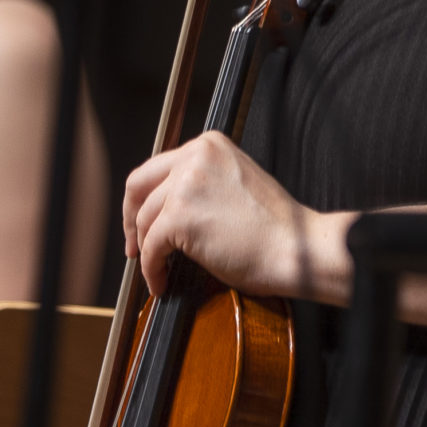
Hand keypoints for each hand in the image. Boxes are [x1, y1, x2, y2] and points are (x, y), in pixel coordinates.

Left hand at [122, 133, 344, 301]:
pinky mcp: (180, 217)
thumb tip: (165, 204)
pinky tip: (161, 282)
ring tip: (158, 269)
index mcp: (210, 144)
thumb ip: (202, 180)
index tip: (143, 221)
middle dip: (131, 219)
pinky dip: (152, 270)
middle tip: (135, 245)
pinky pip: (151, 248)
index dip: (143, 199)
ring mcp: (186, 185)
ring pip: (144, 220)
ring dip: (147, 251)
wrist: (296, 248)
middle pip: (138, 186)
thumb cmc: (274, 226)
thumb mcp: (235, 182)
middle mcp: (195, 156)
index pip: (156, 167)